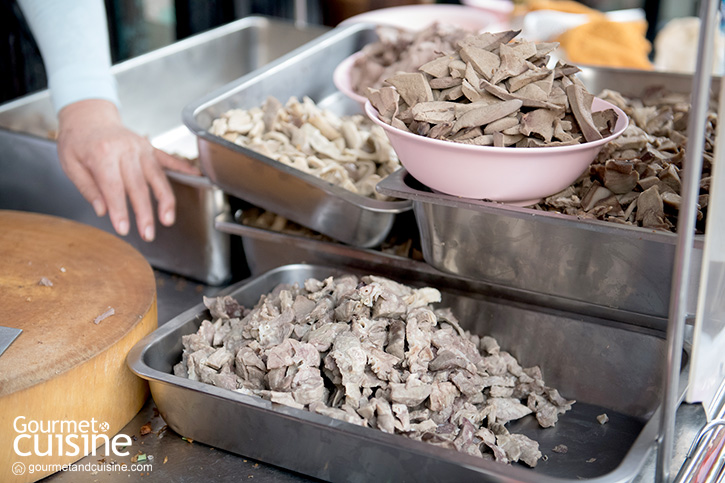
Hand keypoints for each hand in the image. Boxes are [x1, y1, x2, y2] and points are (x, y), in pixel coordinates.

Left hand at [57, 99, 200, 240]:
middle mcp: (126, 150)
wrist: (88, 115)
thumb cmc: (77, 141)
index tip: (123, 229)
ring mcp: (141, 148)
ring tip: (168, 219)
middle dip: (145, 213)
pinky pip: (168, 159)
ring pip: (157, 177)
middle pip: (139, 186)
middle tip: (148, 234)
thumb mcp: (70, 164)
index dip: (119, 210)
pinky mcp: (150, 148)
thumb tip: (102, 210)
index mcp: (103, 153)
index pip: (114, 187)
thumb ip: (87, 188)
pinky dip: (183, 167)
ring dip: (165, 200)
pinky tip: (196, 175)